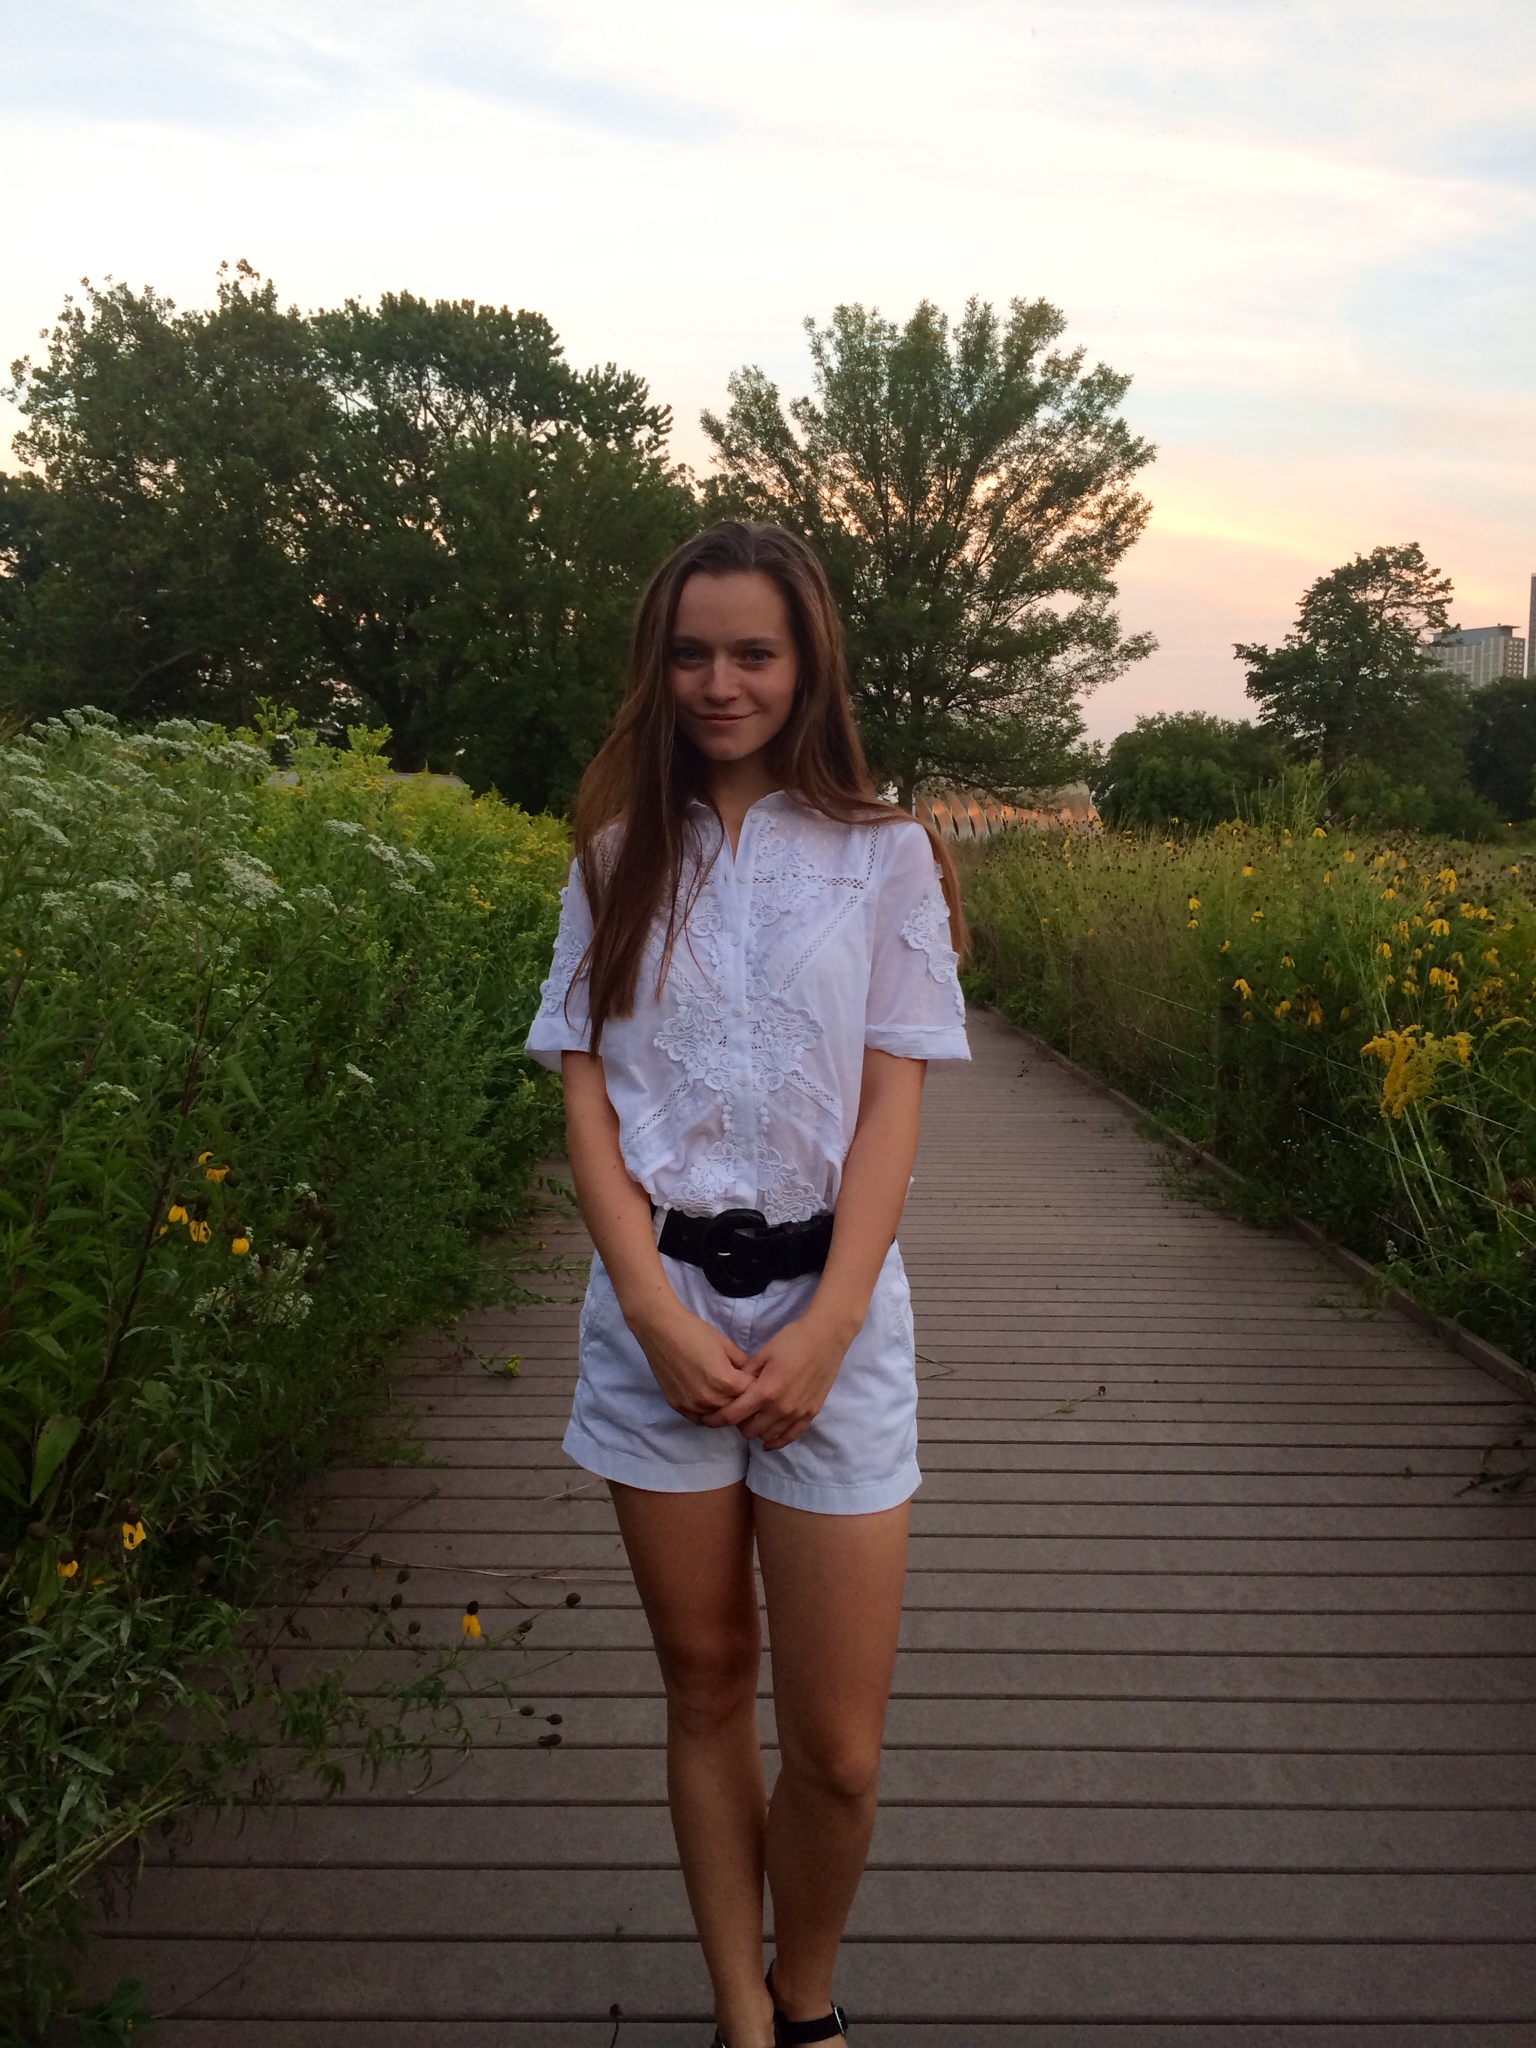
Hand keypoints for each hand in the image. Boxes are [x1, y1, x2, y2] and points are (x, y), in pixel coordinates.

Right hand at [630, 1304, 756, 1423]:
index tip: (755, 1382)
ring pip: (718, 1417)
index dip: (756, 1387)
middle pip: (736, 1409)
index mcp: (726, 1382)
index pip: (752, 1394)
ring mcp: (692, 1405)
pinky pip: (699, 1419)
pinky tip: (709, 1402)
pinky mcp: (678, 1406)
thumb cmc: (696, 1332)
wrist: (662, 1330)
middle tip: (740, 1390)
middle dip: (742, 1400)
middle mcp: (710, 1398)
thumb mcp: (726, 1345)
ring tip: (725, 1395)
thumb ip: (744, 1363)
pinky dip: (707, 1413)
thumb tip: (756, 1374)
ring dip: (724, 1409)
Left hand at [712, 1311, 853, 1450]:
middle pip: (749, 1430)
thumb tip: (731, 1389)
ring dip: (756, 1431)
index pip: (733, 1416)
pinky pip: (790, 1437)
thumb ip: (746, 1375)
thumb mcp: (763, 1353)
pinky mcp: (811, 1414)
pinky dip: (777, 1440)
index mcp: (765, 1390)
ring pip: (768, 1436)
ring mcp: (798, 1413)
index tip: (708, 1419)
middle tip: (736, 1412)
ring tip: (753, 1420)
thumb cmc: (792, 1339)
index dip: (716, 1420)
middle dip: (738, 1423)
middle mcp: (781, 1407)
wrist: (826, 1336)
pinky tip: (768, 1441)